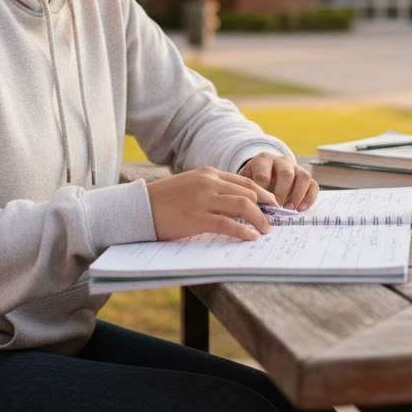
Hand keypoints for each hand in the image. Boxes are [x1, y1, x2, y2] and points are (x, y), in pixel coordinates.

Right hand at [146, 167, 280, 240]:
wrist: (138, 207)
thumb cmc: (163, 201)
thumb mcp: (189, 187)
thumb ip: (210, 191)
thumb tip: (233, 205)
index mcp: (208, 174)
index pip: (244, 182)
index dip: (263, 194)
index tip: (273, 204)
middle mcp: (209, 183)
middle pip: (249, 192)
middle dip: (266, 207)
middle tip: (273, 220)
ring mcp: (203, 199)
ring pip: (243, 206)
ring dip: (259, 219)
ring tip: (266, 231)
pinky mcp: (197, 217)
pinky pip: (228, 224)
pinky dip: (243, 231)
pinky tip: (251, 237)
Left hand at [240, 153, 319, 210]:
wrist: (263, 173)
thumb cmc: (252, 180)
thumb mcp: (245, 181)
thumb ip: (248, 190)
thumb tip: (252, 209)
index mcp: (263, 159)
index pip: (263, 175)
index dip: (262, 193)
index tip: (260, 207)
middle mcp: (282, 160)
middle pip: (286, 174)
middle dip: (281, 193)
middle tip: (276, 208)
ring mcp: (296, 167)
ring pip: (303, 176)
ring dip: (297, 195)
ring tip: (290, 209)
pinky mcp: (305, 177)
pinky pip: (313, 185)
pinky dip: (309, 198)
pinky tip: (300, 209)